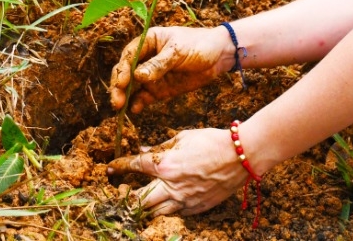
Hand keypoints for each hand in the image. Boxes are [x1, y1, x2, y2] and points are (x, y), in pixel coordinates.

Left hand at [107, 128, 245, 215]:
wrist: (241, 156)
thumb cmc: (213, 142)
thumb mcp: (184, 137)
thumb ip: (161, 147)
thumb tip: (144, 151)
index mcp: (166, 165)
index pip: (134, 166)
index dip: (119, 166)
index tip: (111, 166)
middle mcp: (171, 186)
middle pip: (138, 199)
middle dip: (126, 196)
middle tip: (120, 192)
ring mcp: (184, 200)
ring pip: (154, 212)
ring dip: (144, 208)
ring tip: (137, 203)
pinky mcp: (196, 208)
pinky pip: (174, 214)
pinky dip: (165, 210)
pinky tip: (163, 204)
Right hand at [110, 26, 235, 113]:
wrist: (220, 55)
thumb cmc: (199, 44)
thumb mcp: (178, 52)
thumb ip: (158, 64)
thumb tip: (137, 76)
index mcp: (148, 42)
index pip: (129, 56)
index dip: (122, 70)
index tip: (122, 83)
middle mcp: (146, 58)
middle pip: (126, 73)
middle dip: (119, 86)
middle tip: (117, 101)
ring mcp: (152, 75)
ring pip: (132, 87)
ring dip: (125, 97)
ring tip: (121, 108)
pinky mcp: (160, 89)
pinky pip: (144, 97)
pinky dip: (138, 103)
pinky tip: (135, 110)